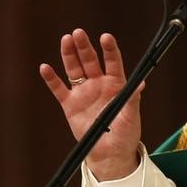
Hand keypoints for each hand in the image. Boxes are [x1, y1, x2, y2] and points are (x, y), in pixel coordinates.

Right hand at [40, 29, 143, 180]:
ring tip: (66, 40)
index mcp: (116, 85)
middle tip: (78, 32)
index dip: (109, 49)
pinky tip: (45, 68)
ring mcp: (84, 93)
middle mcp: (99, 84)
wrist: (110, 154)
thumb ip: (133, 100)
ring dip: (69, 55)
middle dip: (84, 46)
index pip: (113, 62)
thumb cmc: (126, 134)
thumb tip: (141, 84)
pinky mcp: (70, 105)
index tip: (106, 37)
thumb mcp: (132, 117)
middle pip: (90, 61)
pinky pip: (59, 89)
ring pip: (75, 69)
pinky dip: (52, 79)